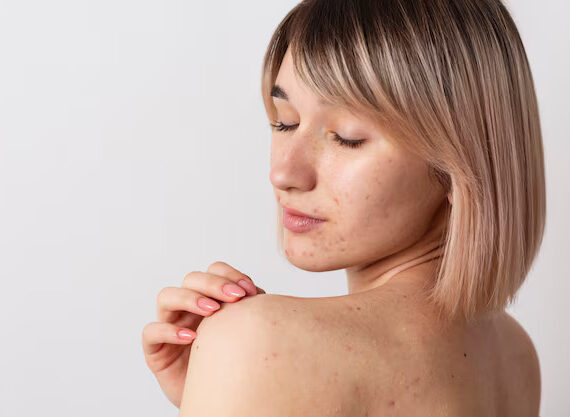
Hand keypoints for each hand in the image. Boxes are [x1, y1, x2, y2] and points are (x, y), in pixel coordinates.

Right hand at [141, 261, 264, 407]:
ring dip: (190, 298)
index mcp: (210, 298)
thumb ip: (248, 311)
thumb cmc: (232, 364)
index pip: (214, 271)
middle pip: (191, 279)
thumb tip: (259, 296)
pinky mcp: (155, 349)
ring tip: (212, 310)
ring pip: (167, 296)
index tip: (249, 290)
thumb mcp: (244, 333)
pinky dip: (169, 330)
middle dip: (214, 284)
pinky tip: (191, 338)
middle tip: (235, 296)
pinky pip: (151, 331)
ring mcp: (169, 325)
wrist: (220, 400)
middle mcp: (187, 308)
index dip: (229, 275)